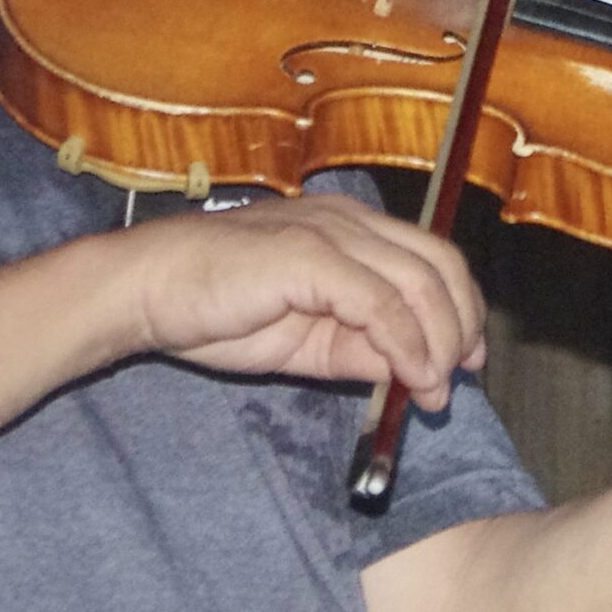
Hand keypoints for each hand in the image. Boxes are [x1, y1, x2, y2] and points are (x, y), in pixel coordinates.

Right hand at [118, 194, 487, 408]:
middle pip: (439, 265)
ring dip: (438, 343)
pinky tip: (409, 377)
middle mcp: (347, 221)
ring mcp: (329, 232)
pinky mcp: (308, 255)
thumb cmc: (214, 310)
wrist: (145, 291)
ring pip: (419, 282)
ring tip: (432, 390)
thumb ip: (361, 348)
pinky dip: (406, 343)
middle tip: (456, 379)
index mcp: (349, 229)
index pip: (431, 259)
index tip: (465, 360)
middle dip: (461, 327)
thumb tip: (417, 372)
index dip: (461, 310)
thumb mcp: (307, 341)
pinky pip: (380, 302)